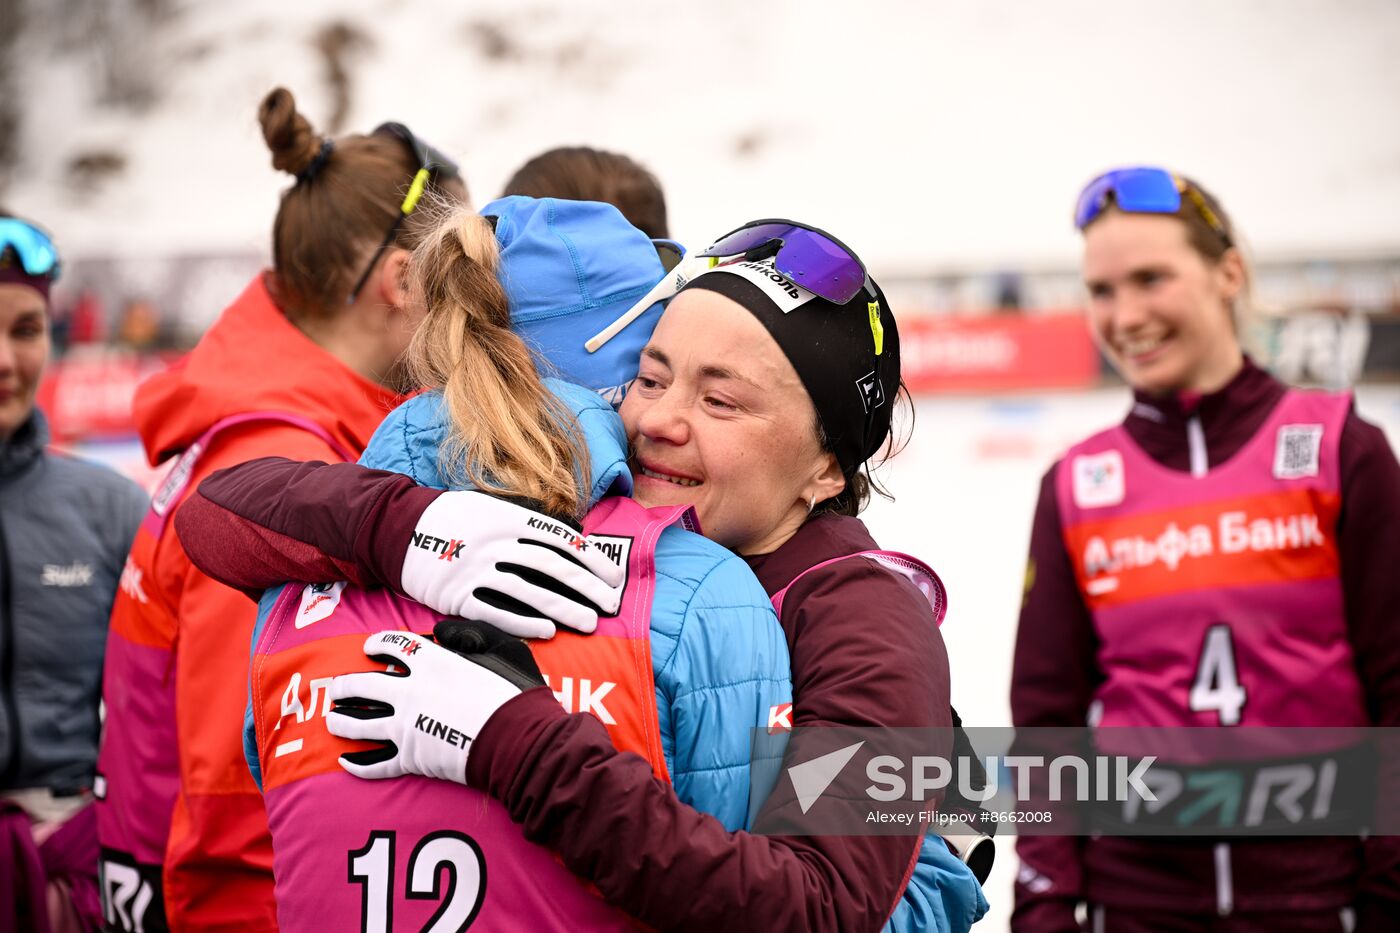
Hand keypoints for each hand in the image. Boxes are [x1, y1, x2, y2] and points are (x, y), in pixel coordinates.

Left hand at [326, 622, 543, 781]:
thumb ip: (470, 635)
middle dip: (346, 686)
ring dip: (342, 721)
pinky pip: (376, 764)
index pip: (394, 646)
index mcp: (432, 664)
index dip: (378, 643)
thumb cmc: (513, 693)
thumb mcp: (501, 649)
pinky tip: (345, 762)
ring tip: (332, 719)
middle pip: (364, 686)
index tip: (369, 647)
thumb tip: (442, 631)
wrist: (518, 740)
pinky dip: (358, 764)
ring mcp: (406, 728)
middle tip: (337, 687)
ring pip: (360, 725)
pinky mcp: (411, 759)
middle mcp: (410, 693)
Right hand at [401, 491, 624, 638]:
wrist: (399, 528)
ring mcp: (476, 570)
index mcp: (509, 517)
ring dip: (563, 608)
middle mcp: (496, 542)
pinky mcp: (457, 595)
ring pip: (528, 591)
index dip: (592, 558)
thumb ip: (528, 522)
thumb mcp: (492, 506)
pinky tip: (547, 632)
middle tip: (612, 603)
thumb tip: (570, 537)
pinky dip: (523, 623)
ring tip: (590, 622)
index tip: (614, 575)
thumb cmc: (455, 518)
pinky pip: (495, 612)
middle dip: (587, 586)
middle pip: (551, 566)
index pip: (561, 539)